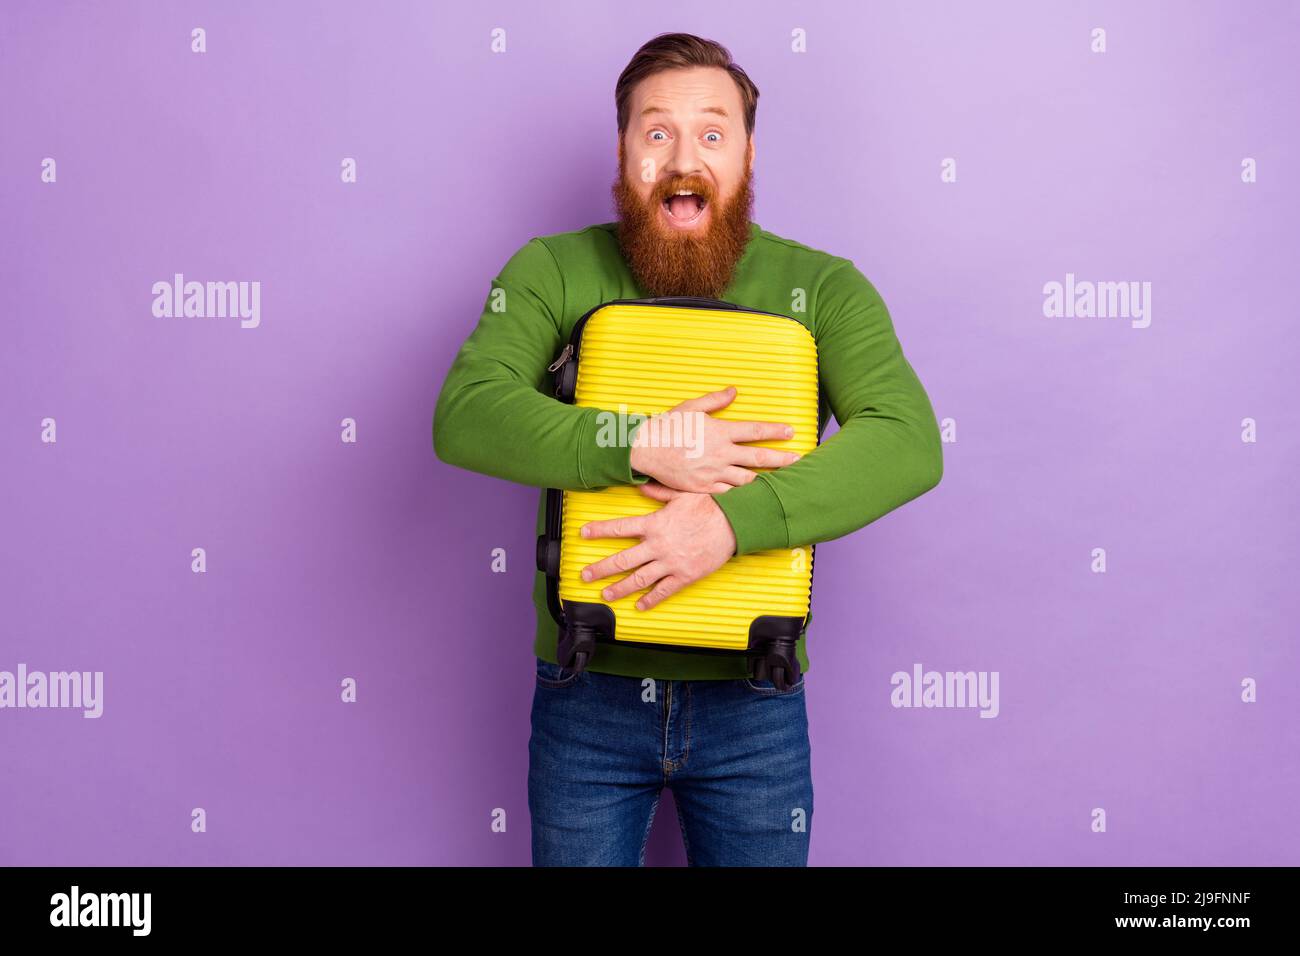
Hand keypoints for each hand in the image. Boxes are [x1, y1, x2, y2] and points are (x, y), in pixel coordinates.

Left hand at [579, 481, 737, 610]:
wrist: (733, 524)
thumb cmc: (710, 506)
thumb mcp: (682, 494)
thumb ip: (659, 493)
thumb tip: (642, 487)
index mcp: (655, 524)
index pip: (620, 528)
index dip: (599, 530)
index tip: (584, 533)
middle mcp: (658, 545)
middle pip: (623, 559)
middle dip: (601, 568)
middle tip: (585, 576)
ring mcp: (670, 563)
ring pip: (639, 579)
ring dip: (619, 588)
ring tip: (605, 595)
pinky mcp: (684, 575)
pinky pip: (663, 591)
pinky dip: (650, 600)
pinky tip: (640, 606)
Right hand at [627, 386, 799, 493]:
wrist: (644, 450)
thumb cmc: (666, 426)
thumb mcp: (690, 407)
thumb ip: (715, 401)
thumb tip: (734, 392)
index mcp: (719, 431)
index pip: (755, 430)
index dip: (775, 430)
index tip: (791, 431)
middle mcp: (720, 453)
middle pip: (758, 457)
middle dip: (781, 459)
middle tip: (797, 460)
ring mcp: (712, 473)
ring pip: (747, 479)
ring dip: (765, 480)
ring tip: (781, 482)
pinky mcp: (703, 488)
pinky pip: (728, 493)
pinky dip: (742, 495)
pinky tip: (754, 497)